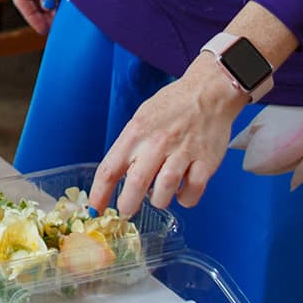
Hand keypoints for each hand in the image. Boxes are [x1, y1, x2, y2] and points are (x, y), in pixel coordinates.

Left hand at [89, 57, 247, 217]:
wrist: (208, 92)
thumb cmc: (173, 106)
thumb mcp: (142, 119)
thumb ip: (131, 146)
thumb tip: (120, 176)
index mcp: (136, 132)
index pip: (110, 168)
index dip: (99, 193)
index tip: (94, 209)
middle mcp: (157, 143)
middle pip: (134, 184)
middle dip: (127, 204)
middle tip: (126, 210)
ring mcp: (182, 153)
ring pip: (164, 191)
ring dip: (158, 201)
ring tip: (158, 197)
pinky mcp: (206, 162)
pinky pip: (192, 192)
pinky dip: (185, 199)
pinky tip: (182, 193)